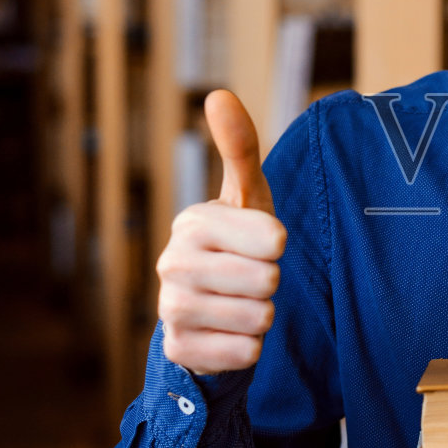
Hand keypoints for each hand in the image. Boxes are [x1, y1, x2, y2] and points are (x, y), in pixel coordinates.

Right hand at [157, 90, 286, 373]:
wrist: (211, 310)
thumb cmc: (238, 244)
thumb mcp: (247, 197)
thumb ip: (240, 148)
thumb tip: (218, 94)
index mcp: (194, 222)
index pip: (273, 240)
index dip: (278, 246)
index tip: (261, 245)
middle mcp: (172, 263)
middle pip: (268, 281)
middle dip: (271, 283)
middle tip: (251, 278)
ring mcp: (170, 309)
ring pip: (259, 319)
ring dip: (263, 316)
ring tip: (242, 304)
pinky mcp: (178, 350)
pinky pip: (245, 354)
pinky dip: (250, 348)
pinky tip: (231, 333)